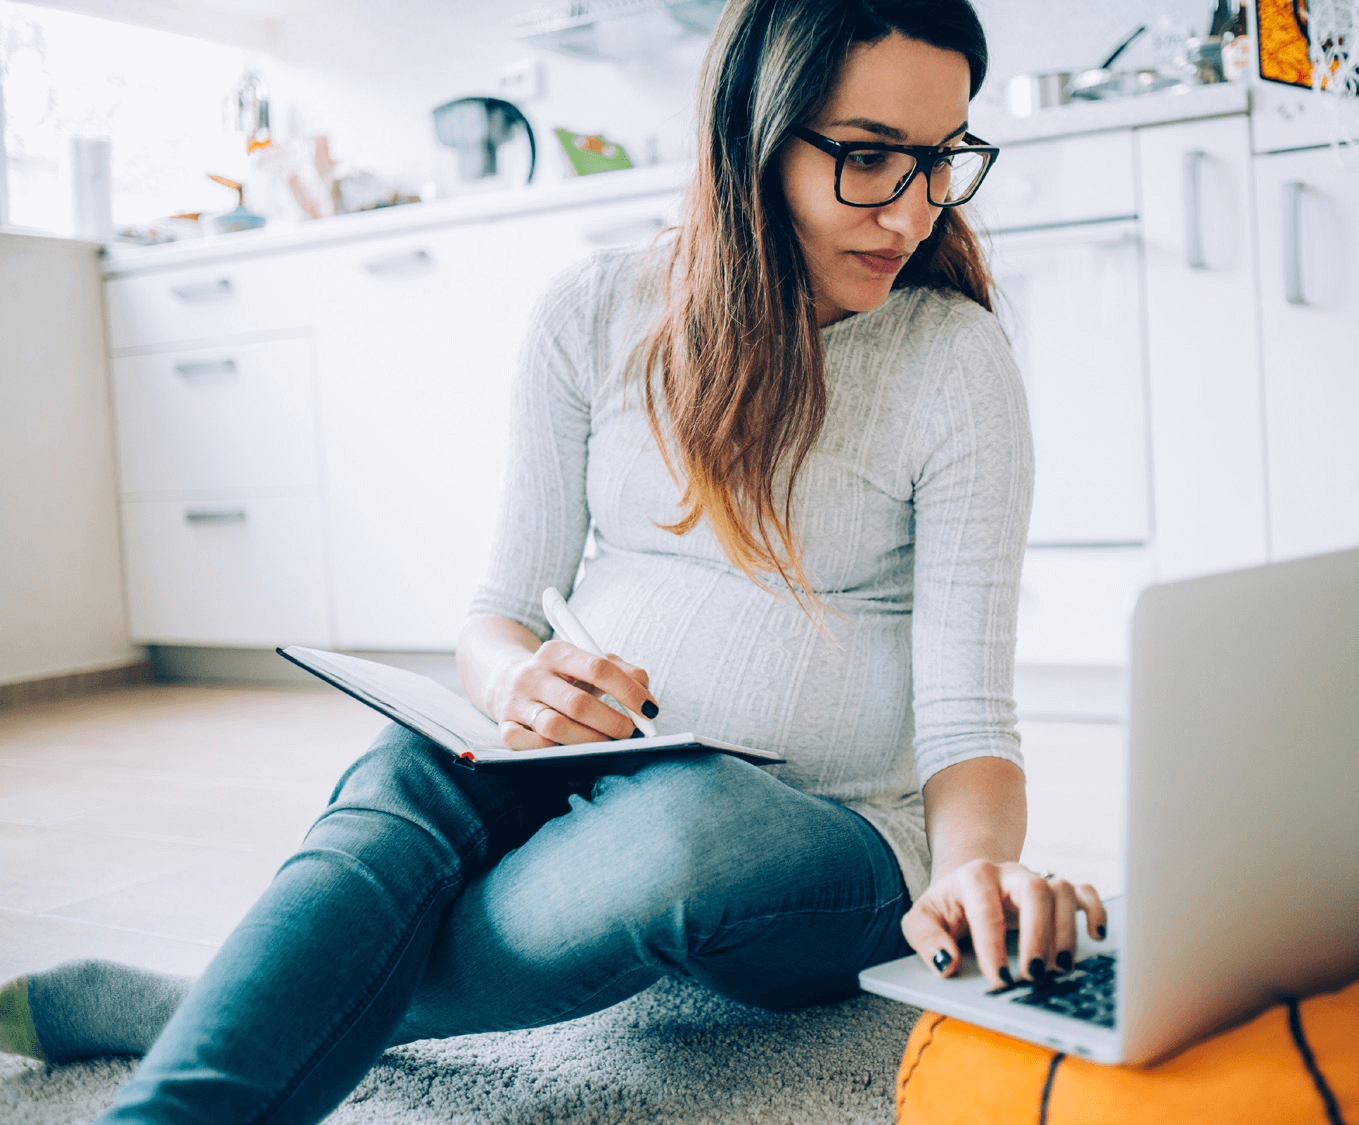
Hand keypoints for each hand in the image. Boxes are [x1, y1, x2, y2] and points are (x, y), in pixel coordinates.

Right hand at [489, 640, 655, 749]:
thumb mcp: (589, 662)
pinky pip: (529, 746)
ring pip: (554, 728)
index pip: (598, 667)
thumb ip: (623, 671)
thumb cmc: (563, 675)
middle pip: (577, 703)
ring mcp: (516, 702)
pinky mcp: (504, 726)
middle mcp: (533, 675)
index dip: (628, 691)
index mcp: (557, 651)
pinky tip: (570, 749)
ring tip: (607, 743)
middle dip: (611, 722)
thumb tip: (646, 696)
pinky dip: (553, 751)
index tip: (649, 710)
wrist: (507, 679)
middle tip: (630, 732)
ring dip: (588, 740)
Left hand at [900, 860, 1106, 988]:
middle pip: (1035, 891)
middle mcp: (1010, 873)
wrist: (967, 883)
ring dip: (1066, 931)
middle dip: (1038, 935)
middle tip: (1034, 976)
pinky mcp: (1057, 891)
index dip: (994, 945)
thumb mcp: (921, 919)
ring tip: (1061, 969)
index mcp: (974, 876)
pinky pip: (1084, 891)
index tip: (1000, 980)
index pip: (987, 908)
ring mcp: (1037, 879)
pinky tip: (1096, 937)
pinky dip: (1095, 911)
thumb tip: (945, 964)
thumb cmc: (946, 906)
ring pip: (1061, 891)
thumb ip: (925, 939)